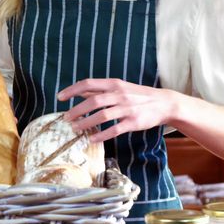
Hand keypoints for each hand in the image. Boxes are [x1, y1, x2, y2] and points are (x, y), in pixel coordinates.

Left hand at [59, 79, 180, 144]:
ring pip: (102, 115)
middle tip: (66, 118)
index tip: (60, 97)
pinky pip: (115, 129)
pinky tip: (92, 139)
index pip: (88, 84)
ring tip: (76, 129)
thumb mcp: (120, 87)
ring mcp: (127, 108)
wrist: (164, 103)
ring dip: (86, 123)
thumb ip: (101, 90)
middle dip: (77, 110)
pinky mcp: (133, 122)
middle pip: (94, 100)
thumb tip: (80, 91)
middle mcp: (120, 94)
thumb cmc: (139, 95)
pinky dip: (102, 135)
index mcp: (114, 84)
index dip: (72, 90)